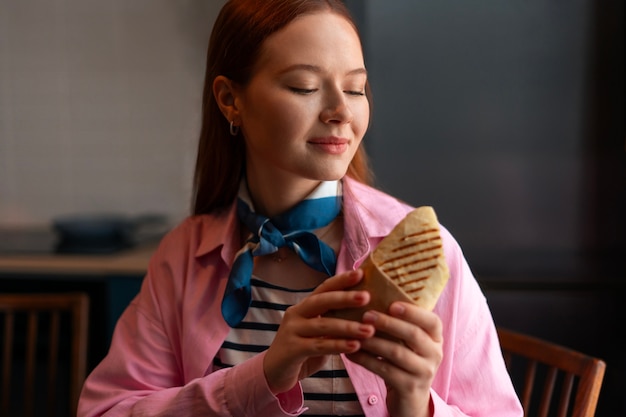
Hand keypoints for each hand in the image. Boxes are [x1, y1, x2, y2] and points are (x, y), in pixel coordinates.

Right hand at [263, 269, 375, 393]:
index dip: (341, 280)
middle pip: (321, 301)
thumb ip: (334, 321)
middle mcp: (296, 314)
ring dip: (347, 327)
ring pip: (323, 325)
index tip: (361, 273)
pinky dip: (338, 345)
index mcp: (304, 306)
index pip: (324, 288)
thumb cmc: (303, 350)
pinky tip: (355, 346)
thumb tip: (366, 313)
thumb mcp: (319, 332)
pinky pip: (319, 345)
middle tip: (367, 297)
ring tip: (369, 330)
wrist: (275, 373)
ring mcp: (292, 331)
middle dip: (345, 298)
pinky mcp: (292, 349)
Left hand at [346, 302, 442, 416]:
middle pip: (414, 335)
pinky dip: (366, 360)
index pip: (432, 321)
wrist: (410, 399)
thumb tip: (372, 294)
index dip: (413, 312)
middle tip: (366, 315)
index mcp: (435, 338)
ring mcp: (424, 372)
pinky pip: (385, 370)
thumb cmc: (404, 361)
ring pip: (397, 353)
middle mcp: (435, 354)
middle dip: (389, 323)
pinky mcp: (409, 387)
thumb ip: (399, 322)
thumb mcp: (408, 342)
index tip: (392, 304)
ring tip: (355, 333)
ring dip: (374, 341)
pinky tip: (351, 353)